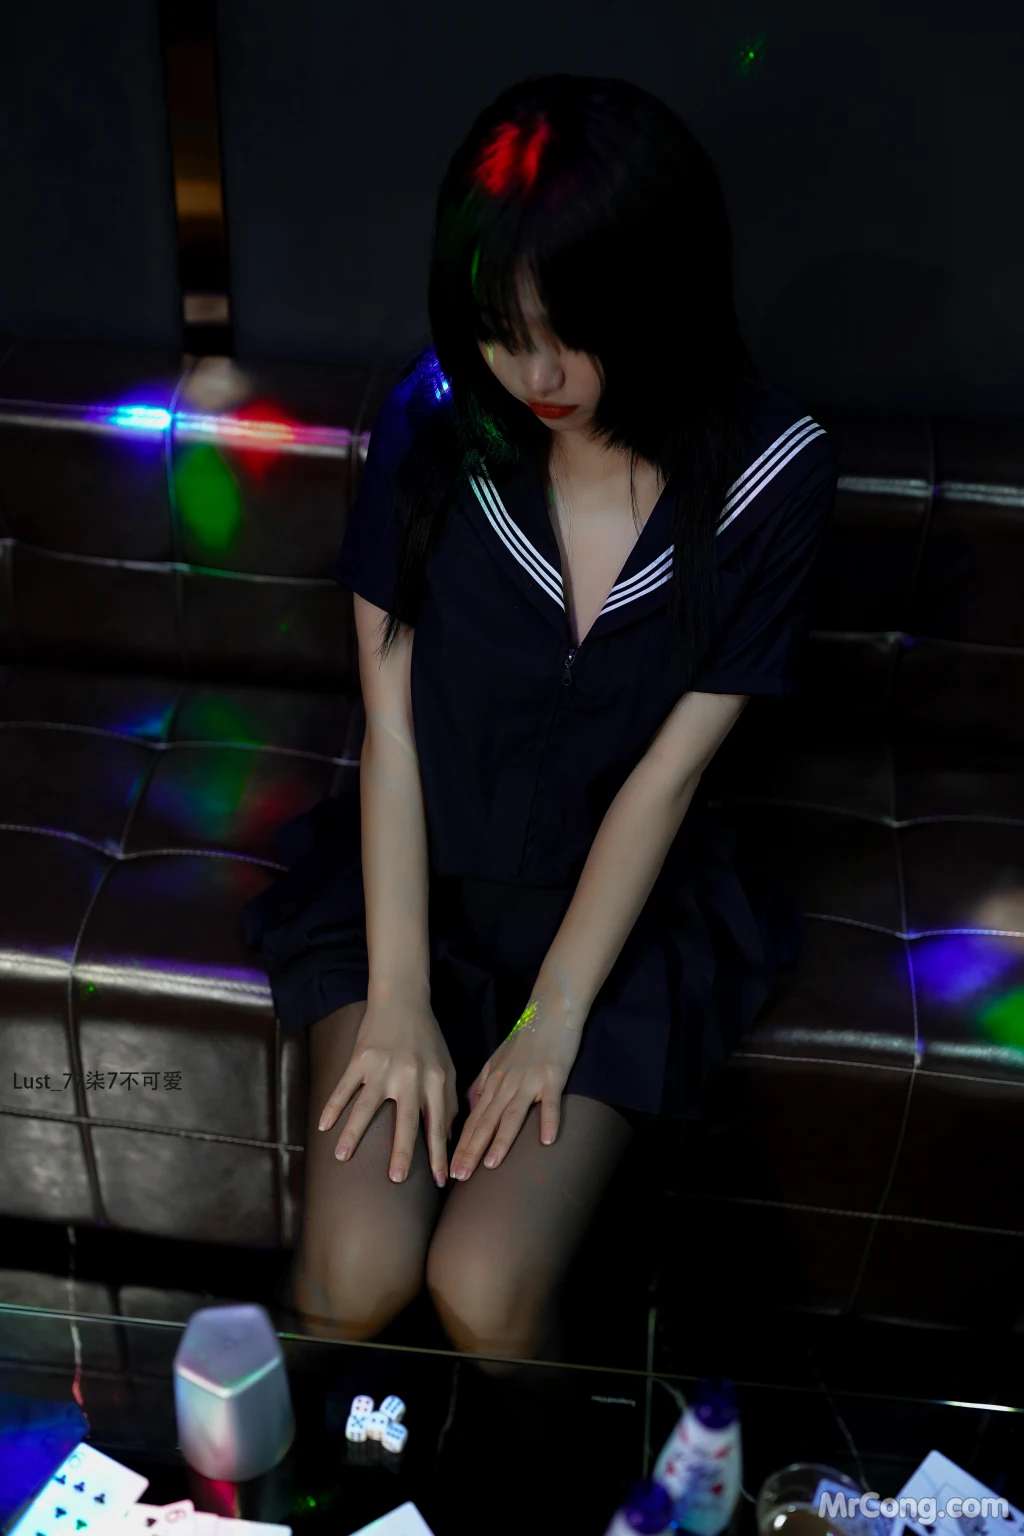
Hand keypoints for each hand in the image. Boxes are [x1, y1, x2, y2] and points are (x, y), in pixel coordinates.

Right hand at [317, 991, 458, 1186]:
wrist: (402, 1001)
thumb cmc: (427, 1038)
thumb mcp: (446, 1066)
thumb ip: (448, 1100)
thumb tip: (447, 1137)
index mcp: (435, 1080)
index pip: (438, 1124)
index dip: (440, 1154)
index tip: (442, 1180)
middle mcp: (410, 1077)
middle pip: (406, 1121)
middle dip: (402, 1152)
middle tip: (396, 1179)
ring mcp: (383, 1068)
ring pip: (366, 1107)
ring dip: (353, 1134)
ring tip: (341, 1157)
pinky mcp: (360, 1058)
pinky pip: (344, 1087)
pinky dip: (332, 1106)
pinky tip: (323, 1126)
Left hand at [449, 1002, 582, 1179]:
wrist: (551, 1010)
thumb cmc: (526, 1038)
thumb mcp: (497, 1061)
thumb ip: (483, 1085)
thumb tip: (469, 1108)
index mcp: (492, 1082)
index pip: (472, 1120)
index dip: (460, 1145)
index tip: (448, 1168)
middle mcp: (506, 1084)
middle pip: (486, 1122)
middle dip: (471, 1151)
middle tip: (458, 1177)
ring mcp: (529, 1081)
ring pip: (512, 1114)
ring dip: (500, 1140)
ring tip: (490, 1165)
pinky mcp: (552, 1077)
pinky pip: (550, 1102)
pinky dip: (548, 1120)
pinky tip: (546, 1140)